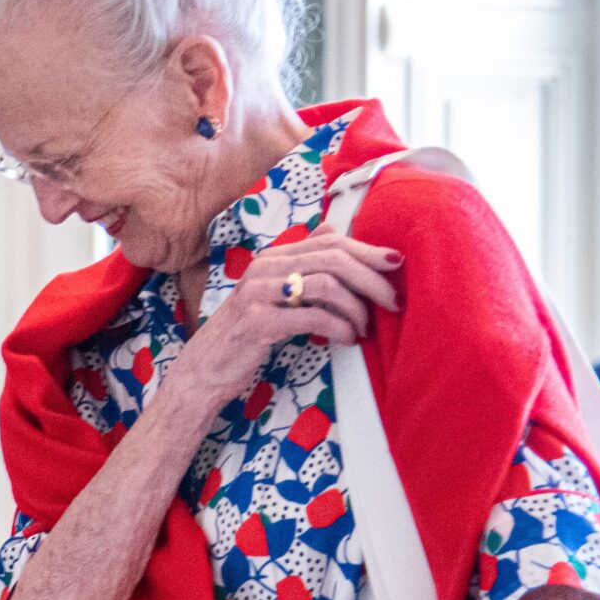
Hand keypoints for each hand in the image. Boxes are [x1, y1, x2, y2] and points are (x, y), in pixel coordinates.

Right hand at [168, 231, 403, 411]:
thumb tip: (334, 229)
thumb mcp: (272, 292)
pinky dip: (339, 327)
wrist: (203, 370)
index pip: (330, 241)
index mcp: (272, 257)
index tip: (396, 265)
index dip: (368, 250)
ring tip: (365, 327)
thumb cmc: (244, 334)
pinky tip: (347, 339)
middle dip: (372, 278)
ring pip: (327, 284)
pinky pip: (313, 317)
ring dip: (356, 307)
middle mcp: (264, 268)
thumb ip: (301, 262)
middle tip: (393, 301)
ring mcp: (258, 294)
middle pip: (333, 258)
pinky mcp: (258, 323)